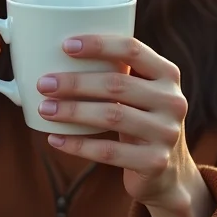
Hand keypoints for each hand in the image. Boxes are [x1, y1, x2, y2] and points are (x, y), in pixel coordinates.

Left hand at [36, 35, 205, 213]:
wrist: (169, 172)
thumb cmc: (140, 118)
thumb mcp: (141, 92)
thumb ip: (116, 72)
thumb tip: (55, 54)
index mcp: (167, 73)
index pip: (132, 49)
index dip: (99, 44)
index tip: (65, 46)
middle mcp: (172, 100)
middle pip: (117, 84)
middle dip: (75, 83)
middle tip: (44, 84)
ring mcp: (166, 132)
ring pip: (111, 116)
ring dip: (72, 112)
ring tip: (45, 109)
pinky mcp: (155, 162)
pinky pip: (109, 151)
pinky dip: (78, 145)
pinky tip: (55, 139)